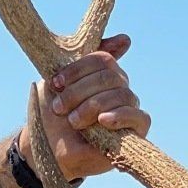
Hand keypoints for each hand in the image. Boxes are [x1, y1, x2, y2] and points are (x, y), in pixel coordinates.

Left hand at [30, 34, 150, 181]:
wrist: (47, 149)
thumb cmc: (53, 115)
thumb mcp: (60, 82)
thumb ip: (81, 59)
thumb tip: (126, 39)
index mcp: (103, 74)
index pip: (102, 59)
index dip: (78, 69)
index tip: (56, 82)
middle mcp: (119, 88)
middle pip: (111, 76)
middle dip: (80, 91)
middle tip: (59, 107)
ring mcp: (128, 109)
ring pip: (123, 94)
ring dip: (92, 106)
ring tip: (73, 121)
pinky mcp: (135, 132)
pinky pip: (139, 117)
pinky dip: (120, 116)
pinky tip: (103, 121)